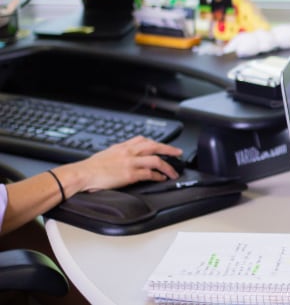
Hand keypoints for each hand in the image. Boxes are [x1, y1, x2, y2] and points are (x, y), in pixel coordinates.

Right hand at [55, 136, 183, 193]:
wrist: (83, 174)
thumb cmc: (91, 167)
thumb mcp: (107, 153)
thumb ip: (119, 153)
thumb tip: (125, 157)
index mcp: (123, 146)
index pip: (143, 139)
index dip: (155, 143)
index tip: (162, 146)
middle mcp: (129, 152)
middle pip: (155, 146)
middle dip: (169, 149)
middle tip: (178, 153)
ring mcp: (131, 162)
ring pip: (156, 160)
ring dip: (168, 166)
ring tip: (174, 171)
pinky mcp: (130, 174)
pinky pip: (150, 174)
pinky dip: (158, 176)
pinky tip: (162, 178)